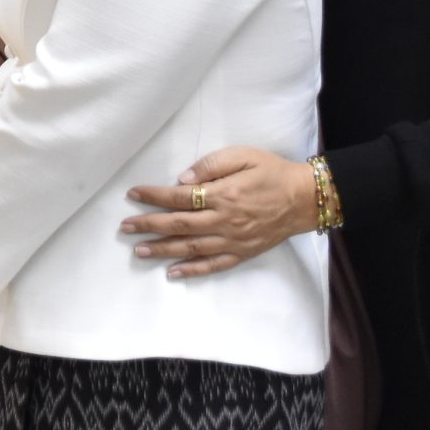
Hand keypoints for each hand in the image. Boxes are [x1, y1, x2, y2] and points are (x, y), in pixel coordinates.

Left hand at [122, 146, 316, 277]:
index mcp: (223, 195)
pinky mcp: (242, 253)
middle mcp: (224, 221)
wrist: (305, 199)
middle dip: (148, 226)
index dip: (153, 196)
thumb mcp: (243, 156)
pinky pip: (213, 266)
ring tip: (139, 251)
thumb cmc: (272, 173)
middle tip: (125, 227)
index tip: (132, 194)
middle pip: (178, 225)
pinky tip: (172, 273)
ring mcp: (233, 241)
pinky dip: (192, 271)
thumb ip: (211, 165)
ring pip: (190, 248)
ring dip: (162, 250)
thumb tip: (183, 179)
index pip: (179, 197)